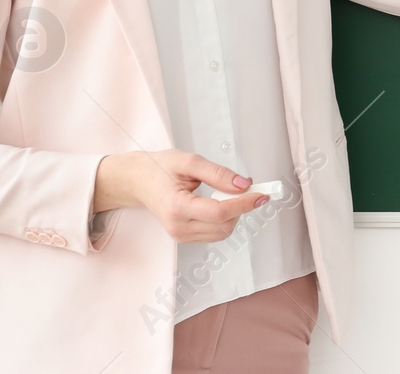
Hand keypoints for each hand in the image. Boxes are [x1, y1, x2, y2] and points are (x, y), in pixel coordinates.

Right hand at [93, 150, 268, 243]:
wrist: (137, 181)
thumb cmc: (159, 168)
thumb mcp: (188, 161)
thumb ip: (217, 173)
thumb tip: (244, 184)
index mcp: (176, 207)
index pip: (219, 213)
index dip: (244, 203)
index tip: (262, 194)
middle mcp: (178, 227)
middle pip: (224, 225)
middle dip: (241, 207)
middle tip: (246, 186)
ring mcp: (180, 235)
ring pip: (222, 232)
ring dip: (235, 213)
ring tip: (227, 192)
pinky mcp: (184, 237)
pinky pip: (215, 233)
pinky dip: (225, 218)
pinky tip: (220, 202)